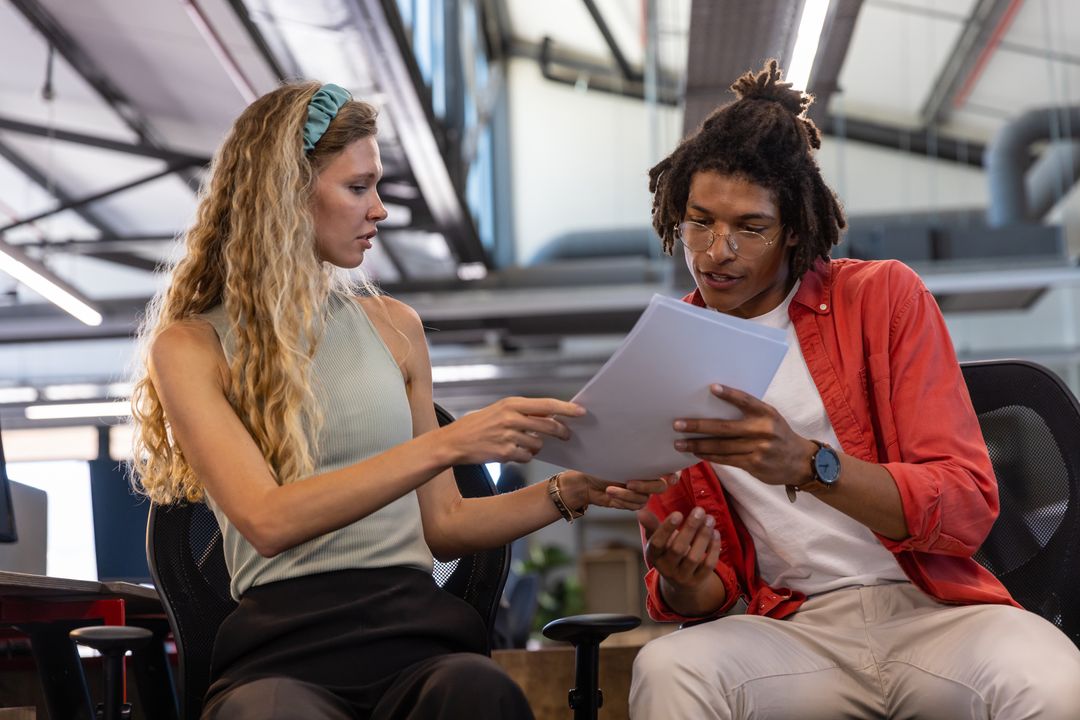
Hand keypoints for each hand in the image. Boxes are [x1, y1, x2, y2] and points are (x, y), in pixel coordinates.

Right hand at [439, 396, 584, 464]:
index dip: (567, 409)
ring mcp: (508, 436)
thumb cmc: (477, 425)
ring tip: (522, 443)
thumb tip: (549, 415)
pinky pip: (527, 457)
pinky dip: (524, 456)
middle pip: (548, 425)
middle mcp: (511, 418)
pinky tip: (512, 452)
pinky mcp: (505, 453)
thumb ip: (522, 412)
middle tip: (567, 436)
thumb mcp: (499, 410)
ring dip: (537, 447)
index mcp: (511, 404)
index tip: (581, 412)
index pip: (547, 404)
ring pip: (538, 444)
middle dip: (561, 432)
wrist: (453, 442)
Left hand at [558, 471, 675, 510]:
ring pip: (644, 498)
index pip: (670, 466)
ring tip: (610, 489)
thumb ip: (635, 461)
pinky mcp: (632, 502)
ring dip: (626, 495)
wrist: (584, 481)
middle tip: (630, 483)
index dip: (675, 472)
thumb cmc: (600, 465)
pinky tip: (610, 493)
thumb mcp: (617, 460)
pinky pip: (635, 506)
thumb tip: (644, 452)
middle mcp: (648, 477)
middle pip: (660, 486)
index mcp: (647, 462)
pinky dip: (622, 500)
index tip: (671, 477)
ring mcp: (641, 491)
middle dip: (645, 485)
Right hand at [638, 507, 720, 590]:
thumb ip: (652, 526)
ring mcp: (683, 576)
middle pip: (677, 549)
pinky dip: (713, 548)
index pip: (657, 543)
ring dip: (703, 536)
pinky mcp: (698, 580)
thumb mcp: (658, 540)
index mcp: (653, 556)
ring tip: (710, 519)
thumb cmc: (668, 551)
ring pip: (694, 557)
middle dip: (690, 528)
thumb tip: (641, 511)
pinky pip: (708, 565)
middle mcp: (666, 569)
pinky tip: (715, 533)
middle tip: (699, 510)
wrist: (681, 580)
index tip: (678, 513)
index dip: (666, 529)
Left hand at [673, 384, 816, 486]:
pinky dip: (709, 456)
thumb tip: (716, 407)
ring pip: (721, 447)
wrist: (800, 461)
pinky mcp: (753, 464)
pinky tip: (696, 452)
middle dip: (698, 426)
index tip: (712, 388)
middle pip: (725, 428)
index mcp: (766, 413)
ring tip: (679, 442)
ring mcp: (758, 449)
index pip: (746, 401)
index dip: (729, 394)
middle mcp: (763, 430)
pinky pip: (726, 460)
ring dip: (697, 445)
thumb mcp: (771, 418)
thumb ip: (750, 413)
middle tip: (678, 424)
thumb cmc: (779, 434)